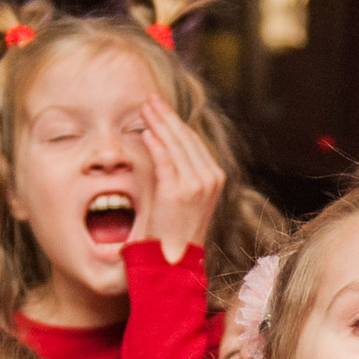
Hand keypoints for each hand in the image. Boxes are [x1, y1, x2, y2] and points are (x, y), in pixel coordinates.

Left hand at [136, 95, 225, 262]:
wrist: (175, 259)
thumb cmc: (174, 228)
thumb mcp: (182, 194)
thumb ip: (176, 168)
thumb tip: (157, 140)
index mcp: (214, 177)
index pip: (193, 140)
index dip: (175, 121)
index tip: (160, 107)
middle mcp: (210, 178)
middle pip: (185, 137)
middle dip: (166, 115)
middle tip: (150, 98)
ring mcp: (196, 185)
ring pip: (176, 145)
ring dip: (159, 123)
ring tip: (145, 108)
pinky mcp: (179, 192)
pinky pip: (165, 161)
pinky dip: (155, 144)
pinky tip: (145, 132)